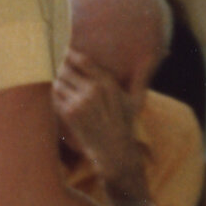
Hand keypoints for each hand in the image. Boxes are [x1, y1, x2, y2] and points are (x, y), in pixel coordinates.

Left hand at [53, 52, 146, 204]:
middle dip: (62, 70)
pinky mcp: (69, 114)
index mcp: (108, 83)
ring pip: (58, 82)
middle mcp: (93, 90)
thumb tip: (150, 57)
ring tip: (62, 85)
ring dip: (58, 83)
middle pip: (66, 69)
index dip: (71, 55)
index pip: (83, 60)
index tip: (67, 53)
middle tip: (62, 72)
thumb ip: (140, 77)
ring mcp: (80, 102)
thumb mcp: (135, 100)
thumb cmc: (124, 123)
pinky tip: (61, 99)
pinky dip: (55, 96)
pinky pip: (55, 97)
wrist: (114, 151)